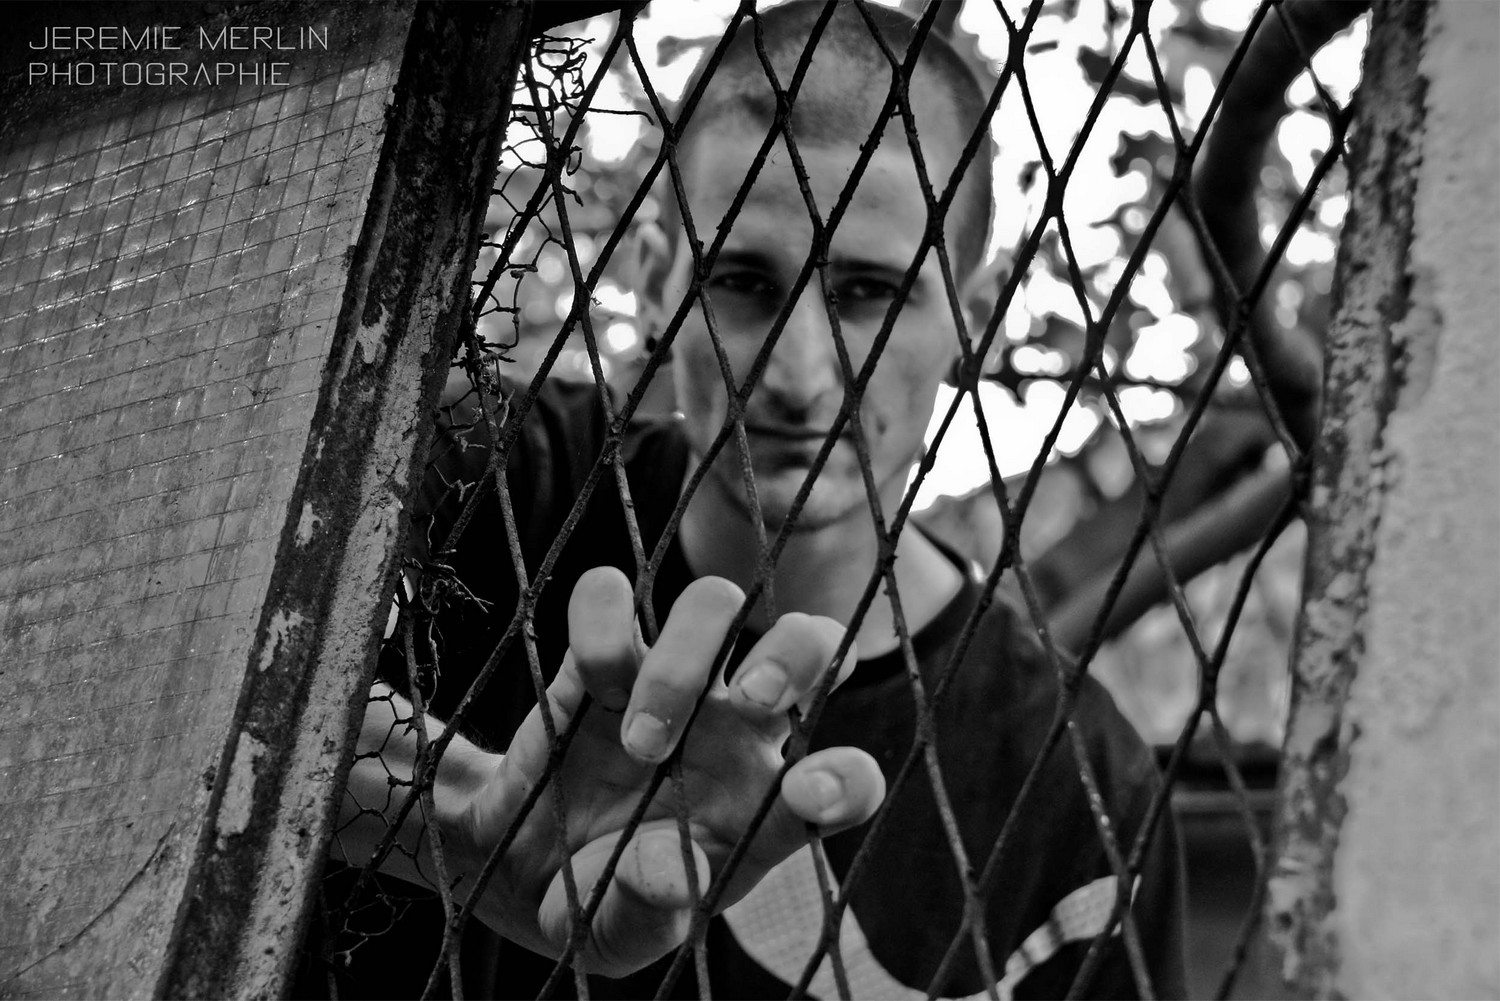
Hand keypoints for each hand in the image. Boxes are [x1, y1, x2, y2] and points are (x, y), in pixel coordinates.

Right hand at [449, 566, 884, 975]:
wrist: (519, 871)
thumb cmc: (601, 901)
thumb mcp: (620, 933)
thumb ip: (649, 910)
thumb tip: (675, 874)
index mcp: (767, 807)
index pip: (847, 781)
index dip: (848, 780)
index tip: (809, 794)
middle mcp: (736, 730)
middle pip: (804, 644)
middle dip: (790, 655)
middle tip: (747, 699)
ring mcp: (669, 681)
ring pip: (712, 603)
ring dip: (683, 661)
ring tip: (641, 741)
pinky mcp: (597, 660)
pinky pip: (607, 595)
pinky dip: (599, 620)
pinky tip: (590, 684)